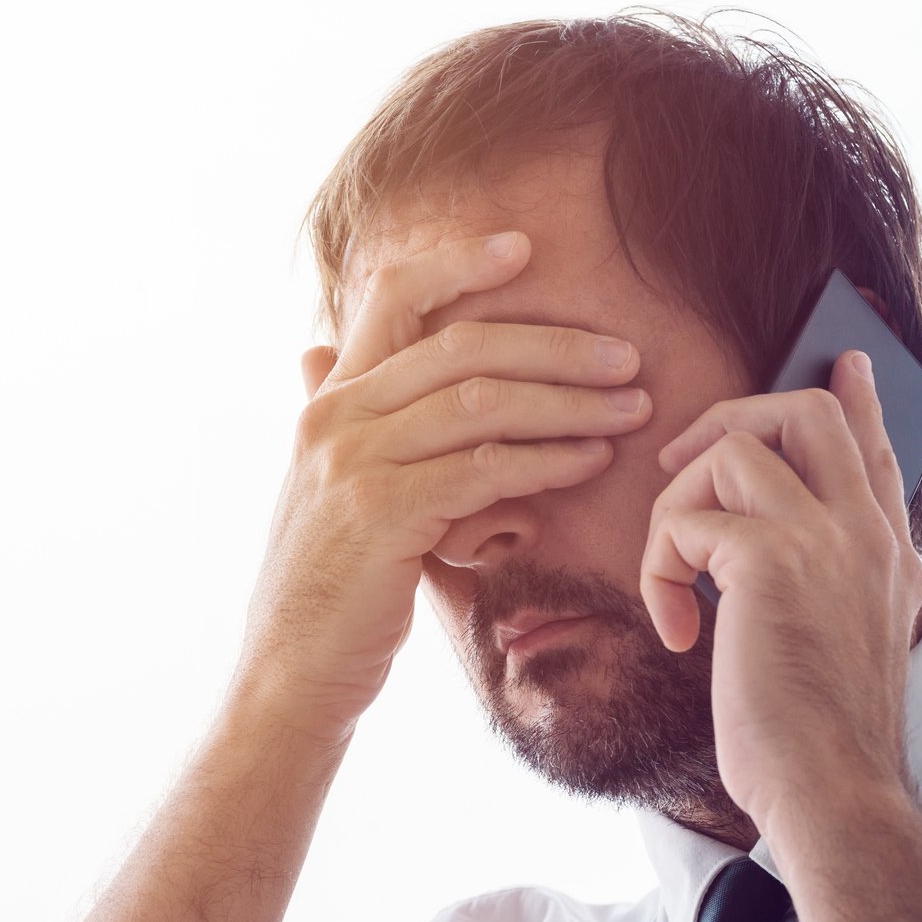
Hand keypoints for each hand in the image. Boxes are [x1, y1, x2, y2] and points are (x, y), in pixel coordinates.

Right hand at [229, 228, 652, 744]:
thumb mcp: (326, 491)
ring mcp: (353, 463)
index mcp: (328, 402)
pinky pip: (484, 468)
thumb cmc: (330, 590)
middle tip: (624, 356)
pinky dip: (548, 459)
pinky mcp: (381, 512)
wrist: (290, 673)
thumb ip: (345, 424)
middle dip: (555, 346)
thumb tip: (318, 355)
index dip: (458, 262)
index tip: (523, 248)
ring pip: (482, 402)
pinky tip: (590, 460)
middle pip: (460, 345)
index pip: (390, 297)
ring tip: (631, 407)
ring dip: (570, 401)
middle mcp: (335, 418)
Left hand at [639, 349, 921, 841]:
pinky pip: (687, 520)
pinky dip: (660, 568)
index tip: (846, 358)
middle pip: (807, 411)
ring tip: (672, 582)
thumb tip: (762, 558)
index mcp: (888, 554)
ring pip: (735, 448)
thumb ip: (826, 586)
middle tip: (678, 466)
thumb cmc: (821, 740)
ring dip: (676, 508)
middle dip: (729, 420)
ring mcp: (826, 539)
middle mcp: (867, 532)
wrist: (832, 792)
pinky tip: (675, 631)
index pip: (875, 448)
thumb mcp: (839, 646)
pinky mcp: (771, 561)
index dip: (856, 398)